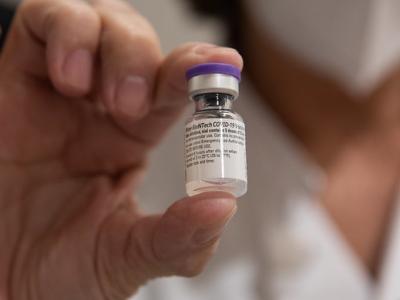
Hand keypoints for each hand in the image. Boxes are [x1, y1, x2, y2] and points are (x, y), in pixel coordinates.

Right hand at [0, 0, 242, 298]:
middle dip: (146, 59)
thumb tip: (223, 205)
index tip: (223, 62)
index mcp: (132, 139)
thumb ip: (179, 238)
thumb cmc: (60, 272)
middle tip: (134, 103)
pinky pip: (41, 21)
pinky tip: (69, 77)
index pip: (172, 87)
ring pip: (97, 20)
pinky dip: (65, 32)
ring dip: (112, 45)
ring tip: (100, 95)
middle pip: (138, 42)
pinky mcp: (15, 79)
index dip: (197, 70)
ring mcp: (58, 90)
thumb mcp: (127, 258)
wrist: (1, 286)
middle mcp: (99, 108)